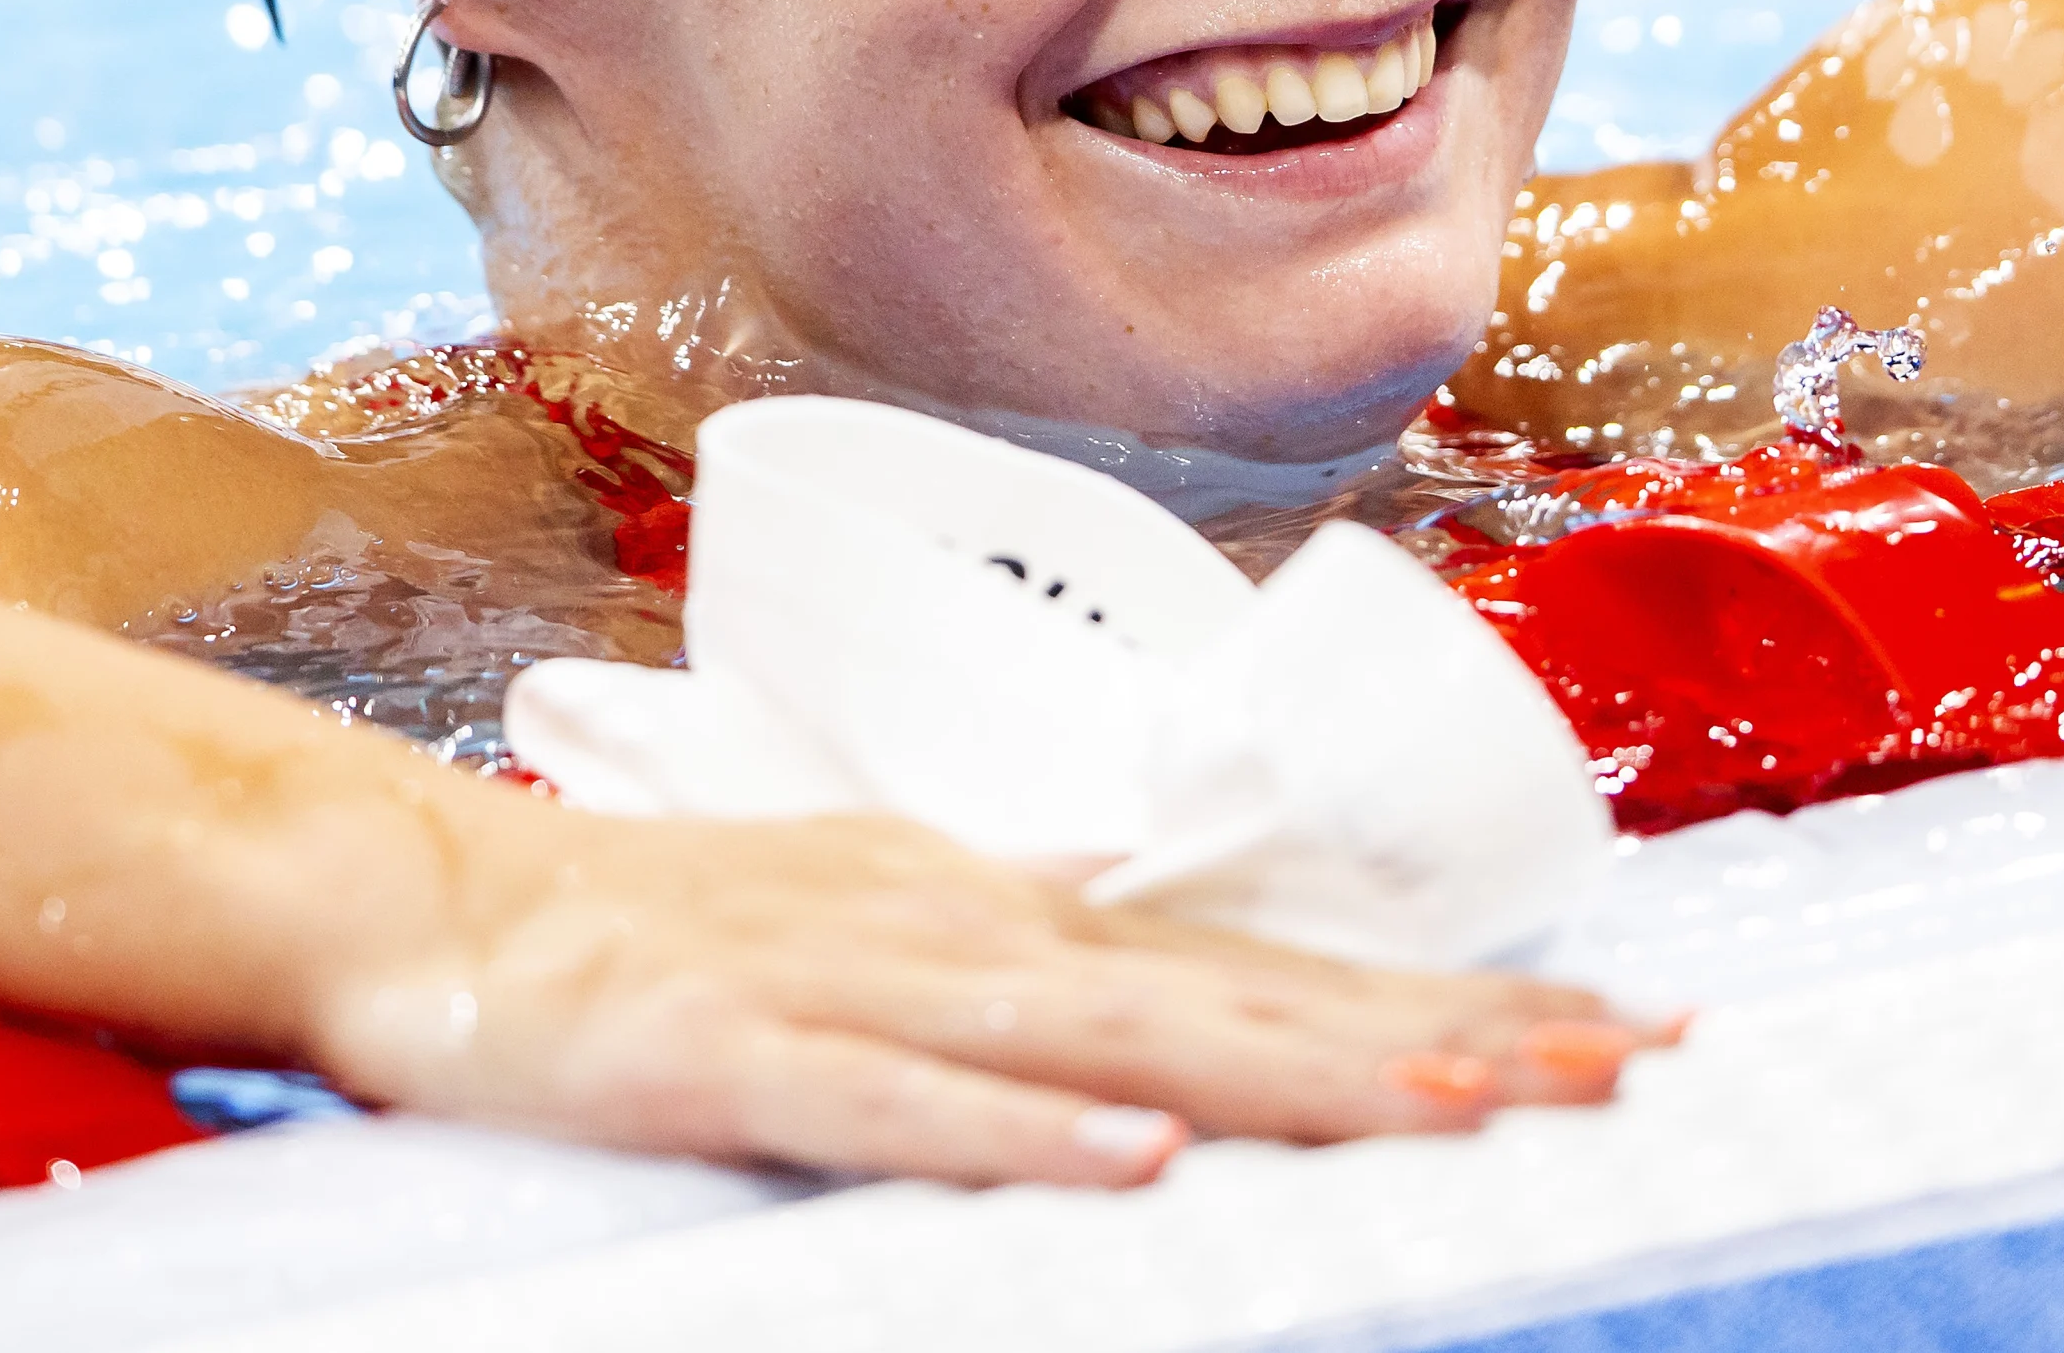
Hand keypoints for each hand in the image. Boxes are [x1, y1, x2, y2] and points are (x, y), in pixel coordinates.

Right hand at [304, 800, 1658, 1187]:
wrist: (434, 898)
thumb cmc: (675, 924)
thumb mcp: (889, 927)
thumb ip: (1034, 960)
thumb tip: (1171, 972)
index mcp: (1019, 910)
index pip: (1277, 962)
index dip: (1452, 997)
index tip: (1618, 1025)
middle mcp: (976, 930)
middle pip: (1251, 996)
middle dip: (1449, 1033)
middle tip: (1629, 1062)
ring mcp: (862, 985)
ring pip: (1118, 1038)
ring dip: (1295, 1074)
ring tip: (1460, 1103)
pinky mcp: (736, 1057)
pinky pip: (897, 1109)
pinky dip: (1017, 1136)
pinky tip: (1131, 1166)